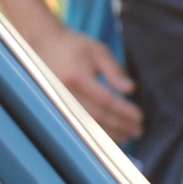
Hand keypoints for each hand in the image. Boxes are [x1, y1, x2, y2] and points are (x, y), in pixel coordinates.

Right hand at [25, 22, 142, 142]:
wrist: (43, 45)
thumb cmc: (74, 46)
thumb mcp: (98, 51)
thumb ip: (114, 70)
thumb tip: (131, 89)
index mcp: (77, 77)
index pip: (105, 100)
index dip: (123, 110)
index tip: (139, 117)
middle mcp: (66, 93)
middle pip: (97, 116)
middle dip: (120, 125)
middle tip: (138, 131)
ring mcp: (60, 102)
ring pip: (87, 124)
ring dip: (109, 134)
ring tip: (128, 138)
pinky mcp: (58, 107)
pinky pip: (79, 123)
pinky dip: (95, 132)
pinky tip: (108, 137)